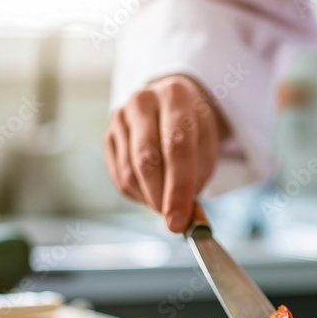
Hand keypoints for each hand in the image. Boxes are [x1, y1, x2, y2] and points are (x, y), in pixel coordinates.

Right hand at [104, 75, 230, 231]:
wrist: (170, 103)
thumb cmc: (193, 127)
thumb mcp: (208, 142)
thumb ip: (198, 175)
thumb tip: (182, 213)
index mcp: (175, 96)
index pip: (175, 147)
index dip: (178, 187)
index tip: (179, 219)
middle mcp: (143, 101)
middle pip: (147, 160)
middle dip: (161, 198)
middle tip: (174, 221)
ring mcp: (120, 117)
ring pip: (130, 172)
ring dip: (149, 198)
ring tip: (167, 203)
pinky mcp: (108, 135)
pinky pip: (119, 176)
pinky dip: (138, 194)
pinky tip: (152, 193)